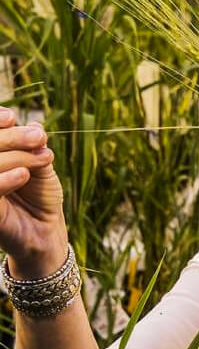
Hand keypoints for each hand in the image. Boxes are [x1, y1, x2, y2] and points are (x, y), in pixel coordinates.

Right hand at [0, 108, 66, 274]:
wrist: (45, 230)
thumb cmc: (39, 195)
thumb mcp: (38, 166)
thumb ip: (32, 146)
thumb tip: (34, 126)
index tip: (12, 118)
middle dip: (10, 137)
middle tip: (38, 137)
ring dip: (16, 156)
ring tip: (43, 158)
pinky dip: (4, 180)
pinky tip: (23, 174)